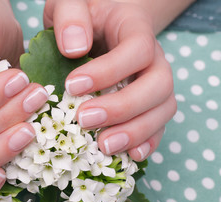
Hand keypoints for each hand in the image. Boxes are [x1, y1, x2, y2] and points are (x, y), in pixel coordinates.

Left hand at [44, 0, 176, 160]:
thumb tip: (75, 49)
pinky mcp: (148, 103)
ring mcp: (153, 83)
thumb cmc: (82, 16)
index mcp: (135, 29)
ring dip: (136, 132)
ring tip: (103, 146)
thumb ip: (70, 16)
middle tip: (85, 119)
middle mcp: (153, 58)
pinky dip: (146, 142)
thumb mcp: (70, 3)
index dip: (109, 71)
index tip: (72, 86)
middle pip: (158, 85)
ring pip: (163, 109)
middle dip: (123, 107)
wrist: (99, 22)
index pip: (137, 50)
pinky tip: (128, 155)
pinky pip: (158, 124)